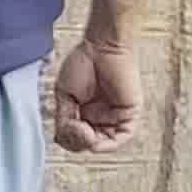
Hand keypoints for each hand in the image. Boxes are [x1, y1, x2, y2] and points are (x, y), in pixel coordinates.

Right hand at [53, 37, 140, 154]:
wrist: (101, 46)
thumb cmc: (83, 63)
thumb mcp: (64, 96)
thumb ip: (64, 118)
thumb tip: (68, 136)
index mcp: (84, 113)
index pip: (75, 138)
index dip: (67, 139)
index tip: (61, 129)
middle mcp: (100, 117)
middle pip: (88, 144)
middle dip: (77, 142)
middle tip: (71, 128)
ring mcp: (115, 116)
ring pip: (103, 144)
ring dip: (89, 144)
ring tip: (81, 130)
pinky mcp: (129, 113)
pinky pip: (122, 137)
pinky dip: (107, 144)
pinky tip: (93, 139)